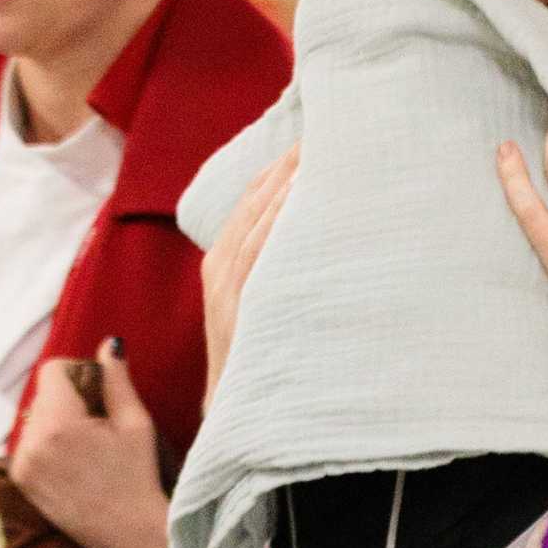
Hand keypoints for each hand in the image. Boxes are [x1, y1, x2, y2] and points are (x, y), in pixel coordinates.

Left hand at [7, 340, 190, 547]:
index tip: (99, 394)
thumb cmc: (138, 478)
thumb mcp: (135, 424)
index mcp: (59, 424)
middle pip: (44, 394)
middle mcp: (32, 442)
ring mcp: (23, 464)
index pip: (53, 370)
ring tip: (88, 449)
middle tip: (99, 426)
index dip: (79, 373)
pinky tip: (75, 464)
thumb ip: (117, 381)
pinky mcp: (21, 480)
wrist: (129, 533)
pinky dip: (48, 445)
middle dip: (69, 399)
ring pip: (36, 418)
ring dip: (58, 423)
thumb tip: (109, 345)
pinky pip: (29, 443)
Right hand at [200, 145, 297, 411]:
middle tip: (327, 127)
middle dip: (289, 161)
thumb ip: (275, 273)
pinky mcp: (237, 308)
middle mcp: (220, 269)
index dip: (282, 164)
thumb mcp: (262, 310)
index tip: (316, 135)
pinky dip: (277, 220)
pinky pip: (258, 253)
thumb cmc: (258, 363)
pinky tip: (301, 195)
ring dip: (288, 181)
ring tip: (320, 148)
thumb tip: (315, 242)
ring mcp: (227, 288)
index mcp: (222, 261)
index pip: (254, 197)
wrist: (234, 419)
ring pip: (257, 218)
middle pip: (256, 198)